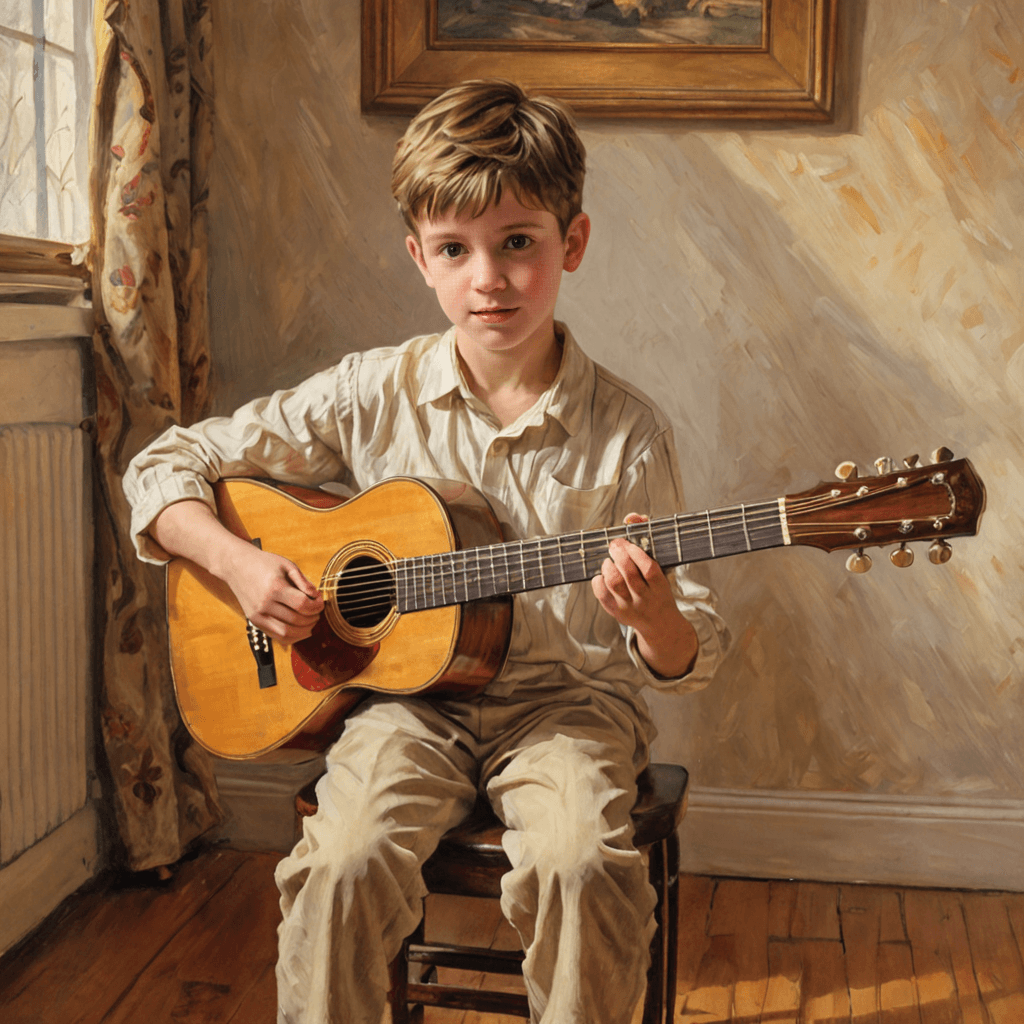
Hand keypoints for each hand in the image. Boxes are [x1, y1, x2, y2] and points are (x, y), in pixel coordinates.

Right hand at [150, 500, 324, 644]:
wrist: (236, 566)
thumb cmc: (264, 563)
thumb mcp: (287, 565)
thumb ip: (304, 582)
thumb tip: (317, 597)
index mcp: (274, 587)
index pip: (302, 604)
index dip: (317, 606)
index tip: (320, 602)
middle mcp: (264, 604)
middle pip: (297, 620)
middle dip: (313, 618)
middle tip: (317, 612)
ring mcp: (257, 615)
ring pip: (287, 633)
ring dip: (304, 631)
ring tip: (311, 622)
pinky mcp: (254, 621)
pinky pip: (277, 636)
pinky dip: (292, 637)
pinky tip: (301, 630)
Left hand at [591, 513, 697, 677]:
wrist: (660, 624)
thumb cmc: (658, 590)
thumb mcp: (662, 570)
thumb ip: (647, 542)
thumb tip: (633, 516)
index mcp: (660, 587)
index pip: (649, 569)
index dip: (637, 554)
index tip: (629, 544)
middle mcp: (645, 598)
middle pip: (629, 575)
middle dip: (619, 555)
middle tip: (615, 545)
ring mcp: (629, 607)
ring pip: (614, 583)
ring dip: (608, 566)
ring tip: (610, 560)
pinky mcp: (615, 611)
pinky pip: (602, 594)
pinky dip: (599, 580)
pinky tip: (603, 574)